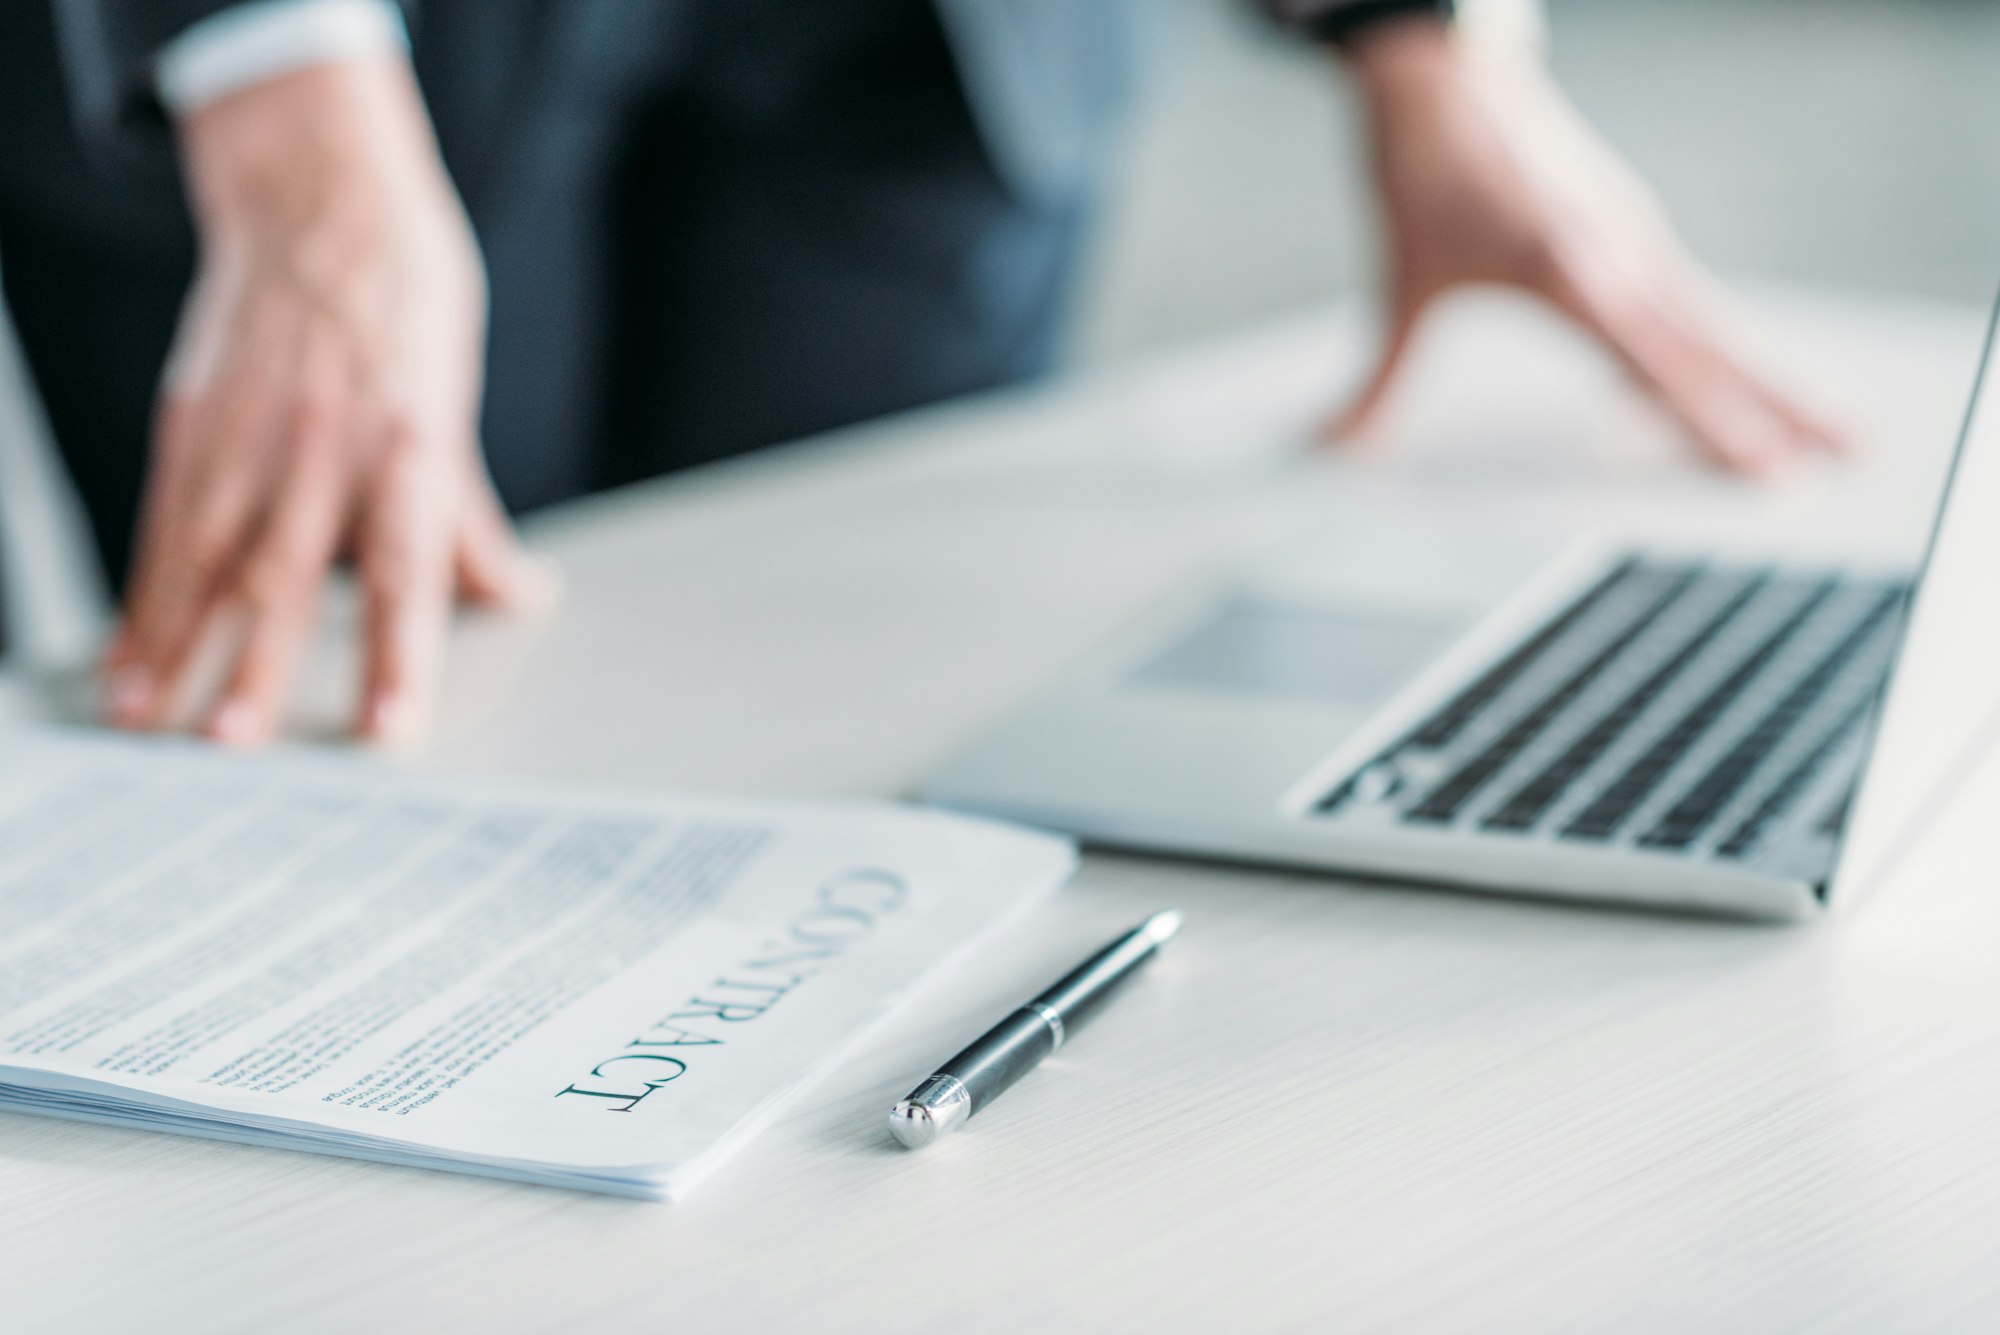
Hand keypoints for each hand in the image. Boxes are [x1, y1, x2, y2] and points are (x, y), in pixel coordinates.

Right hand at [103, 58, 552, 747]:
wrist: (322, 202)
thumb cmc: (404, 310)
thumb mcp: (454, 412)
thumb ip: (471, 523)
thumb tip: (519, 599)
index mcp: (409, 447)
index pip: (407, 572)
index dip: (400, 656)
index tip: (390, 729)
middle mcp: (326, 446)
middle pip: (288, 570)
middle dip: (257, 661)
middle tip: (232, 743)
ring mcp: (249, 433)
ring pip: (206, 554)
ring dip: (176, 646)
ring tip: (146, 722)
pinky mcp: (190, 420)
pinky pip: (162, 524)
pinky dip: (142, 598)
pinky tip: (125, 660)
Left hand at [1330, 20, 1845, 476]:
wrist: (1444, 78)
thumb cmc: (1424, 172)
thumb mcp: (1404, 282)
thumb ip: (1380, 378)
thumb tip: (1328, 445)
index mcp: (1567, 271)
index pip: (1655, 366)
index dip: (1710, 422)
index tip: (1761, 465)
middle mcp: (1617, 255)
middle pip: (1714, 351)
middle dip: (1778, 410)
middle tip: (1843, 460)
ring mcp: (1633, 239)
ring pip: (1717, 326)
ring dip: (1774, 381)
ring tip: (1832, 432)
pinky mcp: (1630, 227)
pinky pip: (1690, 301)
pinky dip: (1722, 348)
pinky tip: (1742, 388)